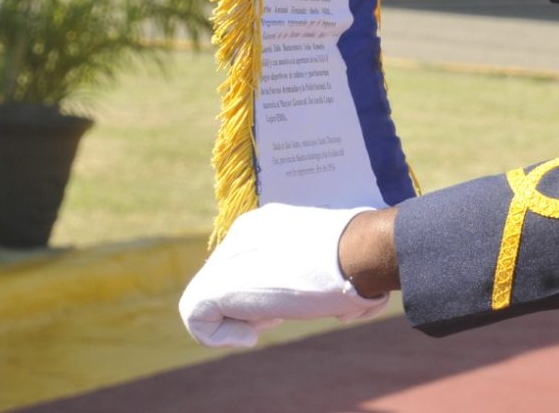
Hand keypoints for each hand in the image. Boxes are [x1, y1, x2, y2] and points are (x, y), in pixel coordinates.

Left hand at [178, 204, 389, 348]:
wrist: (358, 253)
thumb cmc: (361, 257)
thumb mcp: (345, 258)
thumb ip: (333, 270)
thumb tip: (355, 301)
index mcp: (268, 223)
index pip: (250, 261)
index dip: (268, 287)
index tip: (295, 297)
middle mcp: (242, 233)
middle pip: (230, 279)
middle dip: (254, 303)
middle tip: (283, 312)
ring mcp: (226, 257)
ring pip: (213, 298)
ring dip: (242, 317)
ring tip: (273, 318)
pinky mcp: (216, 285)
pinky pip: (197, 317)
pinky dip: (220, 335)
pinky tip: (251, 335)